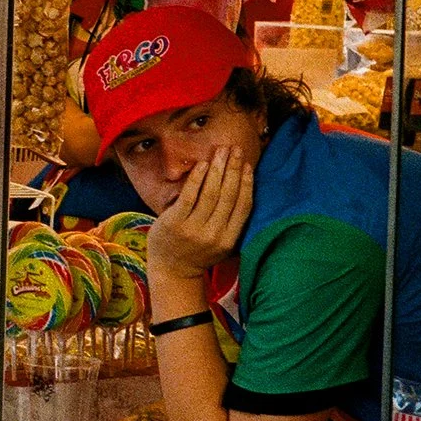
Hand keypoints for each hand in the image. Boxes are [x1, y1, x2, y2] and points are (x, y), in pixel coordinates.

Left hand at [147, 148, 252, 284]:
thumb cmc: (198, 252)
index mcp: (229, 239)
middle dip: (234, 169)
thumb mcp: (221, 242)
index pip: (243, 206)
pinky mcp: (174, 224)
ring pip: (211, 194)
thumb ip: (231, 221)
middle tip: (236, 149)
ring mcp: (193, 230)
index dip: (247, 184)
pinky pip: (189, 196)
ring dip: (218, 169)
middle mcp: (213, 235)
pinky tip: (203, 164)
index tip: (248, 165)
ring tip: (222, 151)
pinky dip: (197, 178)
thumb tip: (242, 186)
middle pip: (228, 196)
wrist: (172, 271)